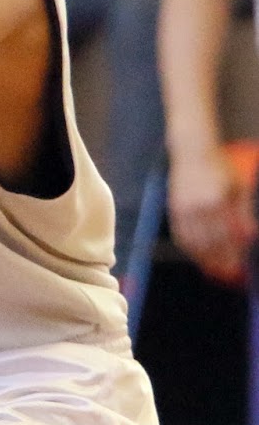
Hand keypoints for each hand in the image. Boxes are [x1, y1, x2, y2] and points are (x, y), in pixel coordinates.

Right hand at [168, 146, 256, 284]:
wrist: (192, 153)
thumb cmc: (220, 167)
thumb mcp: (238, 186)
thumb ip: (244, 211)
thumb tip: (250, 235)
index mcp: (218, 200)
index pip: (227, 235)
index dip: (233, 252)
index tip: (240, 264)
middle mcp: (200, 207)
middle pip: (211, 242)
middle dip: (220, 260)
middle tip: (228, 272)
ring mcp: (184, 209)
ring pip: (194, 242)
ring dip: (204, 258)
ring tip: (214, 268)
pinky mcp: (174, 210)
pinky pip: (180, 235)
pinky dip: (189, 248)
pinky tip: (197, 255)